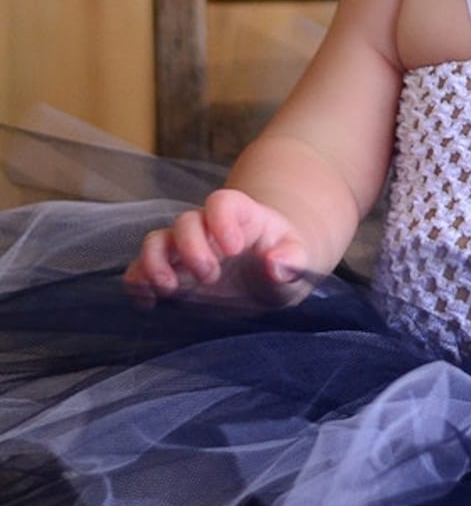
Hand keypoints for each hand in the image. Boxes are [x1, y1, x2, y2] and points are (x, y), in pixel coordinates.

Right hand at [124, 188, 309, 306]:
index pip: (222, 202)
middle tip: (211, 277)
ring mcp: (184, 251)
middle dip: (192, 248)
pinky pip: (140, 270)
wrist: (270, 278)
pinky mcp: (169, 274)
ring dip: (155, 262)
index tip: (234, 248)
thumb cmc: (284, 263)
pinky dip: (137, 283)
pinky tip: (148, 304)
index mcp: (241, 217)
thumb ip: (291, 261)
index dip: (221, 220)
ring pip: (155, 241)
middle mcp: (207, 229)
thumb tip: (275, 263)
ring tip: (170, 290)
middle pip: (185, 222)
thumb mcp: (298, 263)